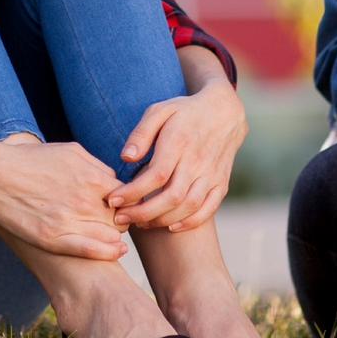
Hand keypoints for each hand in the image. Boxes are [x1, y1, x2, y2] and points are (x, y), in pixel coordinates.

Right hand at [0, 136, 125, 260]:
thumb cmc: (30, 159)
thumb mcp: (70, 151)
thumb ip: (97, 166)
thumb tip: (114, 181)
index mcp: (92, 178)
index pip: (127, 196)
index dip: (125, 202)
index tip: (119, 205)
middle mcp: (85, 200)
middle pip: (121, 218)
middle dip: (120, 219)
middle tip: (113, 220)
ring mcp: (69, 221)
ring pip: (111, 235)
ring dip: (113, 235)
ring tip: (106, 232)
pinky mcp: (53, 239)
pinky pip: (92, 250)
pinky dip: (108, 252)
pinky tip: (114, 250)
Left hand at [106, 78, 246, 232]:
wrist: (224, 112)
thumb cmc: (184, 112)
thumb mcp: (160, 111)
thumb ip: (141, 133)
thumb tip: (126, 158)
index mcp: (179, 142)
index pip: (155, 175)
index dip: (133, 192)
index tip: (112, 200)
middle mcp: (197, 161)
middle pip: (172, 196)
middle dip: (143, 213)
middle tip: (120, 218)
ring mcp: (212, 174)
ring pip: (189, 206)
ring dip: (163, 220)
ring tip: (140, 222)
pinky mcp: (221, 183)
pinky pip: (209, 209)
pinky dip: (191, 222)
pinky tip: (171, 227)